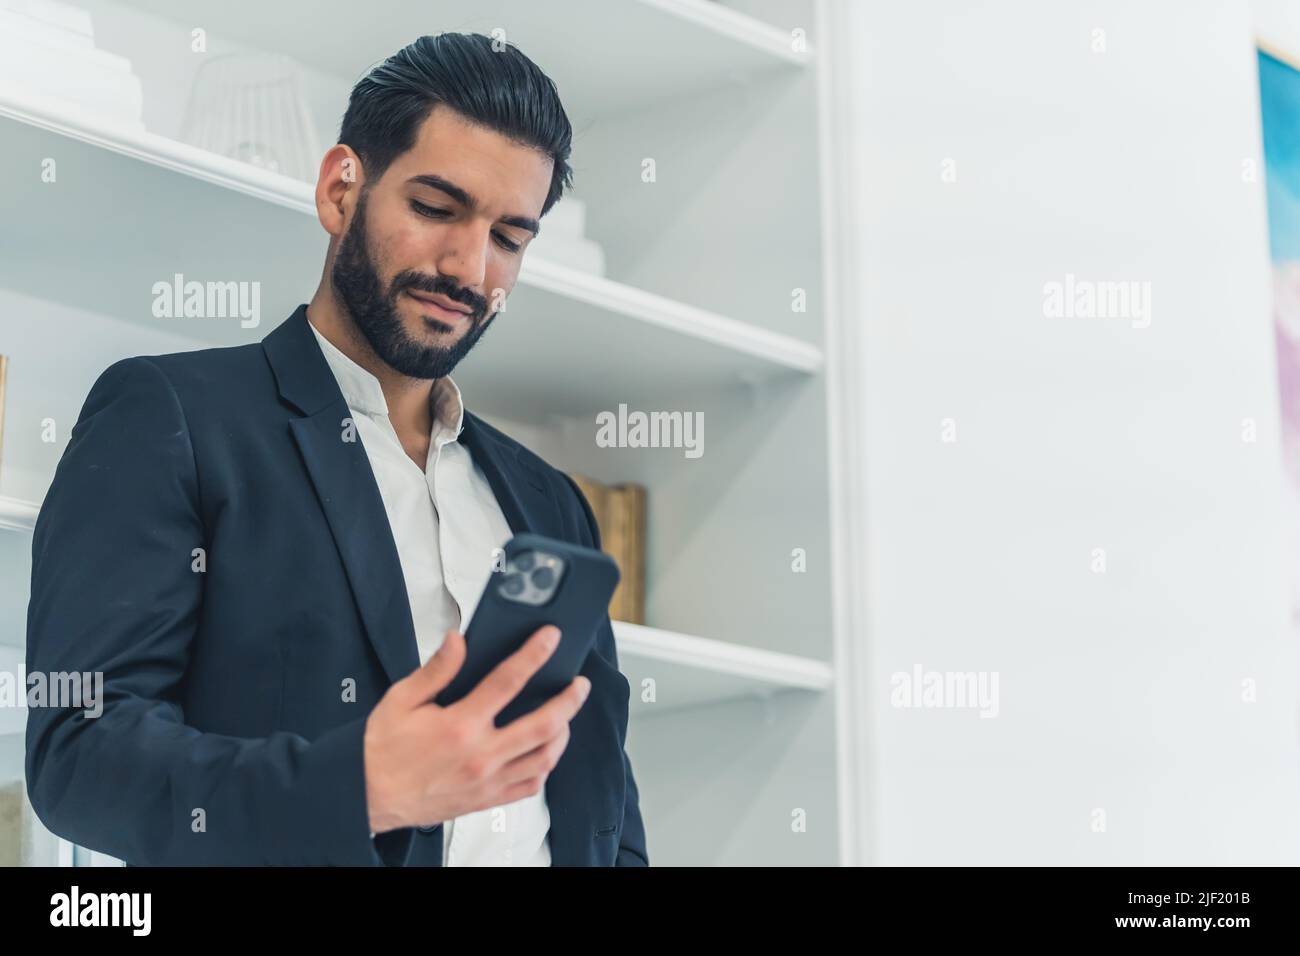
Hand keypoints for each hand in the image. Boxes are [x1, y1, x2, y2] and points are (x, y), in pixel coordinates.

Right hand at [362, 624, 590, 833]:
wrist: (366, 795)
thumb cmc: (381, 750)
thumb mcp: (401, 699)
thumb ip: (436, 669)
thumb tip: (458, 641)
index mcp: (459, 725)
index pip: (508, 681)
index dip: (534, 654)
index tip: (550, 638)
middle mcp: (480, 755)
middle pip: (543, 725)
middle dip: (569, 700)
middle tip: (579, 684)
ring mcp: (487, 781)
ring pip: (544, 757)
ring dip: (562, 733)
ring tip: (566, 716)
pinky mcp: (486, 800)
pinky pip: (529, 786)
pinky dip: (544, 767)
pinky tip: (544, 752)